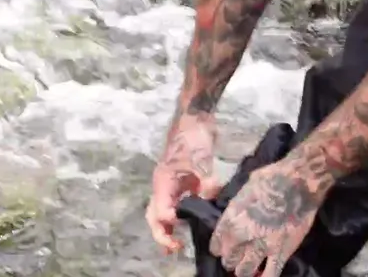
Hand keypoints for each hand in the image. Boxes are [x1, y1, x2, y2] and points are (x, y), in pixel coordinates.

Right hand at [146, 111, 219, 253]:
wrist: (196, 117)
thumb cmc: (192, 136)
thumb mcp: (200, 159)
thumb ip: (205, 180)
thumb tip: (212, 197)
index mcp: (162, 182)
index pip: (160, 211)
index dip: (169, 224)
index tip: (179, 234)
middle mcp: (165, 186)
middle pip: (156, 215)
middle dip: (162, 233)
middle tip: (173, 249)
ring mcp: (174, 183)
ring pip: (168, 210)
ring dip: (171, 227)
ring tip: (178, 243)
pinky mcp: (185, 179)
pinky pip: (182, 201)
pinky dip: (186, 213)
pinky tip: (196, 220)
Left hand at [209, 157, 327, 276]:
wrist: (300, 181)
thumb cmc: (273, 176)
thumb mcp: (246, 184)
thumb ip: (238, 201)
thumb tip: (232, 206)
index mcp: (232, 218)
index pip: (217, 242)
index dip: (218, 247)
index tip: (220, 249)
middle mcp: (242, 235)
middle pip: (229, 258)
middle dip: (231, 259)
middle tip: (235, 258)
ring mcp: (262, 246)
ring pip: (245, 270)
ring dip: (244, 270)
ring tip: (247, 268)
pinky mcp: (282, 251)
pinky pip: (271, 273)